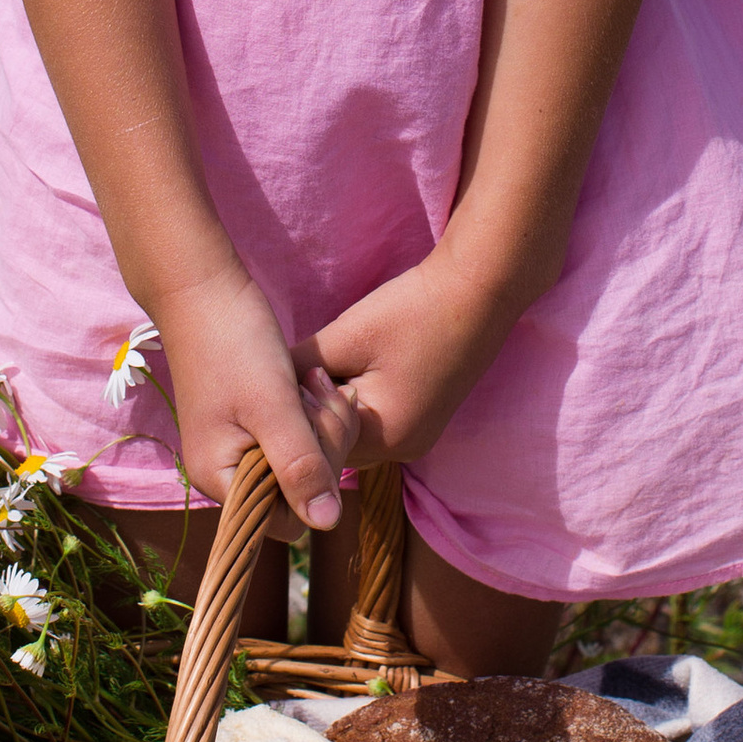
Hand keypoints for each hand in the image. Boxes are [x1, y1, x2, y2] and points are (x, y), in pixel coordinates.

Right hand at [148, 255, 354, 532]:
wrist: (203, 289)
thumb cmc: (233, 344)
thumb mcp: (273, 408)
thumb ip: (300, 467)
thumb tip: (328, 524)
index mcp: (219, 479)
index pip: (286, 520)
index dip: (314, 485)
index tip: (318, 433)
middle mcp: (225, 472)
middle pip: (296, 492)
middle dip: (323, 448)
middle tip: (325, 395)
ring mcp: (238, 447)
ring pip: (301, 462)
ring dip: (321, 426)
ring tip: (316, 383)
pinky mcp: (251, 423)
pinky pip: (293, 437)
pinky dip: (310, 414)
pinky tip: (312, 384)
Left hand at [296, 246, 523, 472]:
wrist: (478, 291)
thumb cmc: (411, 312)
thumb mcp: (345, 338)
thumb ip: (299, 368)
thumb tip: (263, 383)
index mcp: (383, 438)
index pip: (316, 447)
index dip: (293, 415)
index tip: (278, 384)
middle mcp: (403, 450)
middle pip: (335, 448)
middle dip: (311, 417)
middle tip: (293, 377)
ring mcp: (417, 437)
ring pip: (353, 437)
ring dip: (332, 411)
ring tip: (319, 372)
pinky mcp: (423, 419)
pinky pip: (374, 425)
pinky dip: (355, 406)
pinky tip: (347, 372)